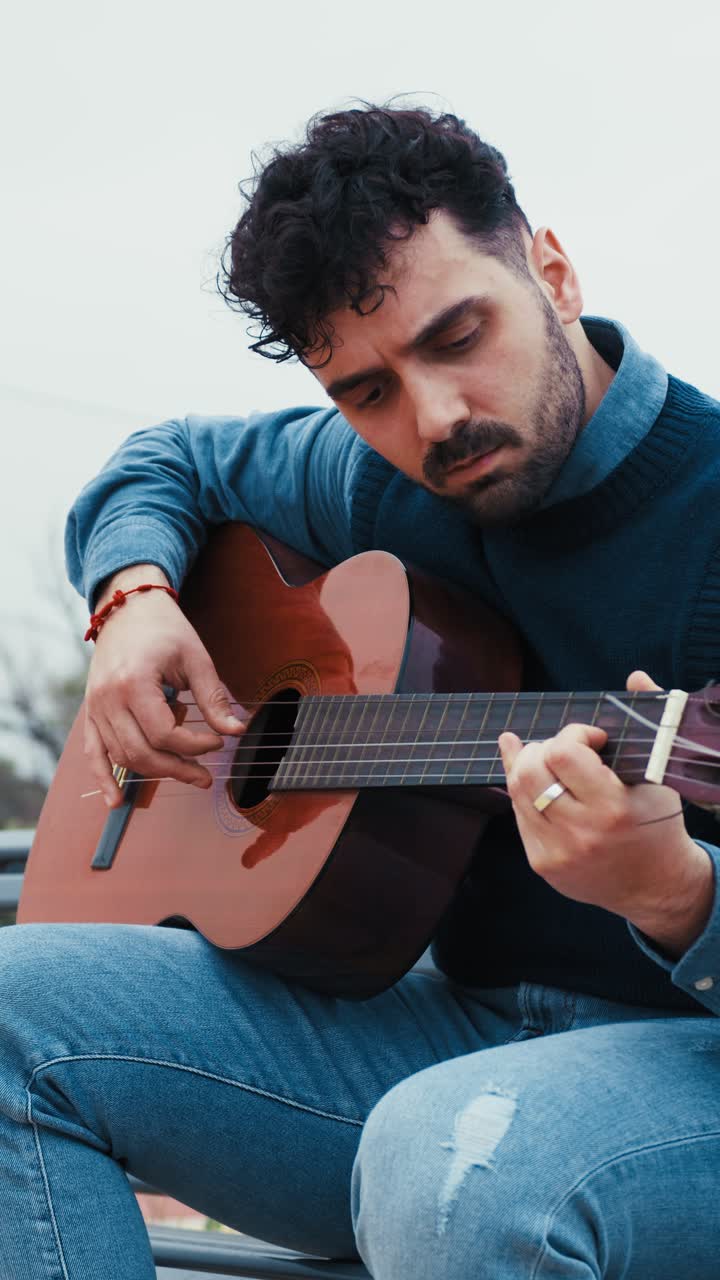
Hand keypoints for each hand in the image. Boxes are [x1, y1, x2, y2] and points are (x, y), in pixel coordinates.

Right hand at [84, 566, 245, 807]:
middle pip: (142, 752)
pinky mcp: (92, 712)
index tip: (217, 741)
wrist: (128, 608)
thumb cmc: (164, 629)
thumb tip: (237, 730)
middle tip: (206, 776)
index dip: (195, 745)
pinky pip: (94, 753)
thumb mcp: (196, 658)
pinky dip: (103, 778)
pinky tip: (115, 801)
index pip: (164, 733)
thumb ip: (213, 698)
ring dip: (153, 772)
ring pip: (122, 757)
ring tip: (186, 774)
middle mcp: (108, 699)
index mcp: (134, 683)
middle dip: (178, 769)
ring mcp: (96, 708)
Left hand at [497, 670, 713, 953]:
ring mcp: (557, 851)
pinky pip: (518, 815)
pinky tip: (533, 778)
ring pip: (517, 791)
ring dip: (527, 764)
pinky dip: (523, 791)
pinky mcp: (542, 864)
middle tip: (564, 748)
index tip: (593, 739)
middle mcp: (581, 832)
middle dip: (543, 746)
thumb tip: (635, 677)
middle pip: (532, 770)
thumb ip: (649, 722)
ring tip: (545, 757)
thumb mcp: (661, 775)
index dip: (574, 733)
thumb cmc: (659, 824)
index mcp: (613, 808)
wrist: (656, 888)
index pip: (565, 753)